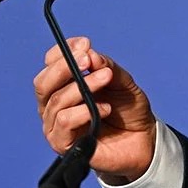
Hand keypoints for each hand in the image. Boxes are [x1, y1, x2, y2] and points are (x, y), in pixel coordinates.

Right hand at [33, 37, 156, 183]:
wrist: (143, 141)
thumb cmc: (128, 111)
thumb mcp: (122, 82)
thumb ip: (106, 68)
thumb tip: (90, 54)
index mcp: (63, 86)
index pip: (50, 64)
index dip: (63, 51)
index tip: (84, 44)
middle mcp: (54, 105)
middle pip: (43, 82)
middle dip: (64, 67)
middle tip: (88, 60)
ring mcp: (56, 126)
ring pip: (56, 101)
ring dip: (83, 87)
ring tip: (106, 80)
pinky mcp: (64, 144)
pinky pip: (64, 122)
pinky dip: (84, 112)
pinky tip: (105, 108)